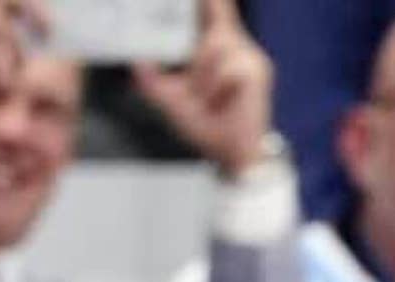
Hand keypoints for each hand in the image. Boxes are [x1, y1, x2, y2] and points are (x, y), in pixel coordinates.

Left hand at [132, 0, 274, 178]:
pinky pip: (228, 68)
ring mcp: (249, 57)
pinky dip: (216, 87)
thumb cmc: (206, 125)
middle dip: (198, 53)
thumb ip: (152, 78)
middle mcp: (236, 46)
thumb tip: (137, 63)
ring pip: (216, 45)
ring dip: (202, 76)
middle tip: (196, 84)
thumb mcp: (169, 98)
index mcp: (216, 47)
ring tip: (205, 99)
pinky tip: (217, 102)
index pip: (217, 10)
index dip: (213, 0)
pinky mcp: (257, 71)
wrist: (230, 154)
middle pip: (216, 21)